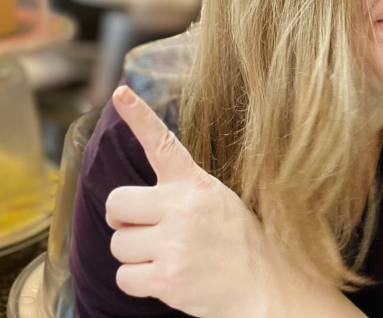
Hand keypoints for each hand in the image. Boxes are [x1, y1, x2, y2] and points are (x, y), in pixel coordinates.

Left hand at [105, 86, 284, 317]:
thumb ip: (180, 190)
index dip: (138, 115)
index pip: (162, 142)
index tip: (120, 92)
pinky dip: (137, 282)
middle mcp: (182, 209)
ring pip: (117, 244)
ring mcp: (175, 244)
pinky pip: (123, 277)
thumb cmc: (237, 244)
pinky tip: (164, 280)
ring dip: (134, 255)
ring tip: (167, 258)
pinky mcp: (168, 279)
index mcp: (195, 185)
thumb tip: (134, 196)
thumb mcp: (217, 200)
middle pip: (116, 202)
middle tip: (146, 230)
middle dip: (123, 219)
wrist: (267, 289)